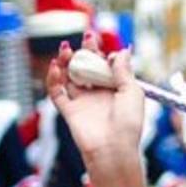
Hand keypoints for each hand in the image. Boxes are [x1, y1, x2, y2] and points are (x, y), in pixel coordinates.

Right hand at [48, 34, 144, 174]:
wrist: (113, 149)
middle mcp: (98, 93)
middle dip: (85, 51)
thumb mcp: (132, 92)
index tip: (105, 46)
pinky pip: (57, 92)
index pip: (106, 66)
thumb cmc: (128, 123)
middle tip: (87, 37)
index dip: (104, 54)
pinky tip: (55, 66)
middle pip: (87, 67)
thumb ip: (124, 71)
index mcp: (115, 89)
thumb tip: (123, 50)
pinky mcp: (69, 110)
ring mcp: (82, 101)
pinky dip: (53, 79)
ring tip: (66, 48)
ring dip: (66, 61)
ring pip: (70, 76)